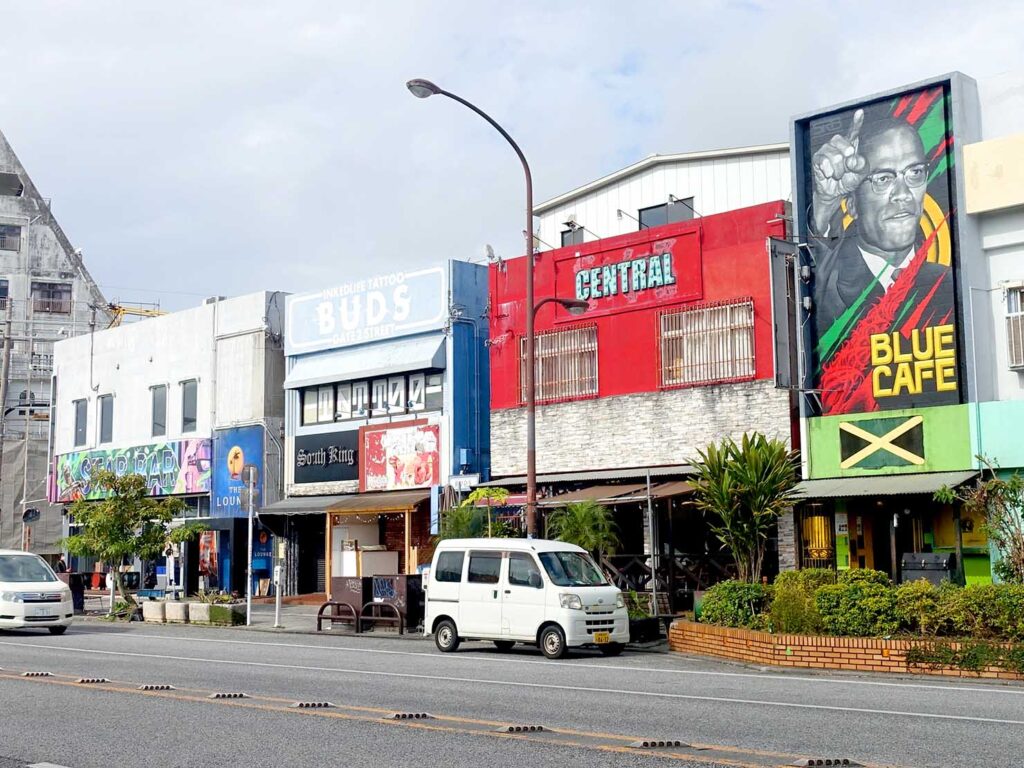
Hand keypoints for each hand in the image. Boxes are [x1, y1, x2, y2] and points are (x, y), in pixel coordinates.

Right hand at [811, 109, 866, 232]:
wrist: (835, 192)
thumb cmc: (848, 180)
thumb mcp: (861, 174)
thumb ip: (861, 165)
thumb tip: (852, 159)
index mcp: (851, 144)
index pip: (854, 131)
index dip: (856, 122)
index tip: (860, 113)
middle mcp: (838, 145)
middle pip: (844, 144)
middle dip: (847, 160)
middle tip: (846, 169)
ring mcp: (826, 150)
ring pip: (835, 156)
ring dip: (838, 170)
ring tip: (838, 174)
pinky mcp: (817, 159)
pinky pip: (824, 162)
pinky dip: (829, 171)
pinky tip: (829, 174)